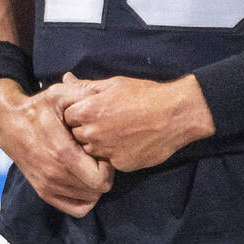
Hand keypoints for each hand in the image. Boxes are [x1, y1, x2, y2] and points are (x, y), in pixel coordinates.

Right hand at [0, 78, 112, 216]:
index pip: (99, 179)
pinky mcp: (44, 193)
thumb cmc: (40, 108)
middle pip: (96, 190)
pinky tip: (84, 179)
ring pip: (88, 200)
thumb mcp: (61, 93)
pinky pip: (76, 209)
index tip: (103, 152)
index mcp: (62, 153)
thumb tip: (102, 99)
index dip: (108, 167)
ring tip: (90, 165)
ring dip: (94, 185)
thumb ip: (84, 94)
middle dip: (104, 175)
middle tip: (99, 158)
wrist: (10, 124)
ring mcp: (48, 186)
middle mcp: (54, 174)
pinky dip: (85, 198)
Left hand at [62, 72, 214, 171]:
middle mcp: (92, 133)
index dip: (79, 113)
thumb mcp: (114, 84)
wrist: (176, 115)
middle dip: (87, 129)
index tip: (92, 111)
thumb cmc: (146, 95)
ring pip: (90, 151)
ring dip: (99, 143)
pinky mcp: (119, 165)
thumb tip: (66, 78)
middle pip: (76, 135)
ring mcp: (105, 151)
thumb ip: (86, 86)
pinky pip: (108, 161)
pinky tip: (128, 142)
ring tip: (118, 131)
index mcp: (87, 110)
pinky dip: (114, 153)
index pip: (67, 117)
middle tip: (107, 121)